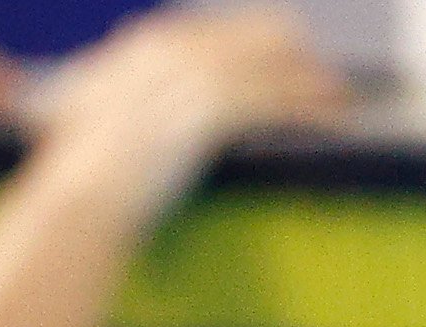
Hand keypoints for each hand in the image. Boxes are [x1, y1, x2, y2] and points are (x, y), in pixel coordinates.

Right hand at [25, 6, 347, 225]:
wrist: (81, 195)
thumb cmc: (87, 168)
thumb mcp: (101, 113)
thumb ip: (127, 94)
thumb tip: (147, 101)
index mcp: (145, 45)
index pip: (217, 32)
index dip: (260, 43)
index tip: (291, 53)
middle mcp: (168, 50)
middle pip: (251, 38)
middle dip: (295, 58)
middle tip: (329, 80)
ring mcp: (187, 77)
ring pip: (269, 69)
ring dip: (312, 84)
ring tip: (345, 100)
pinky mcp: (207, 112)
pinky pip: (272, 103)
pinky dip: (309, 110)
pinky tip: (336, 120)